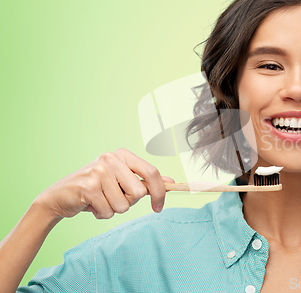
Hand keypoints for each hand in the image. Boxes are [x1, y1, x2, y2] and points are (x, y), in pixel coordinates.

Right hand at [34, 148, 172, 219]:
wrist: (59, 196)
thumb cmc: (96, 189)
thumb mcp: (121, 181)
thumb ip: (145, 180)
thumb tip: (171, 183)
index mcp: (123, 155)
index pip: (152, 172)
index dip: (160, 192)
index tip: (159, 208)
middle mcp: (111, 158)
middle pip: (139, 192)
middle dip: (128, 202)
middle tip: (112, 198)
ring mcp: (99, 171)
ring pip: (123, 205)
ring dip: (113, 210)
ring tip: (100, 201)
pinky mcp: (88, 186)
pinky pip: (108, 211)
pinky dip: (101, 214)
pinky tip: (91, 205)